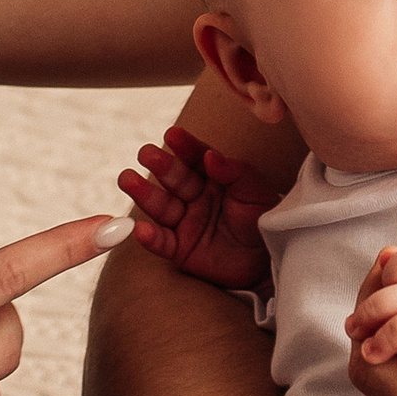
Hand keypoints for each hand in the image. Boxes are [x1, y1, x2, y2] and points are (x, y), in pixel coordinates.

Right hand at [119, 120, 285, 292]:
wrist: (268, 261)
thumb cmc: (264, 220)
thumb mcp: (255, 192)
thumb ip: (233, 172)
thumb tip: (210, 155)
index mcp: (212, 177)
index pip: (195, 158)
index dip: (185, 146)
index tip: (173, 134)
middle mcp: (194, 197)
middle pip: (174, 179)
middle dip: (160, 165)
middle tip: (146, 153)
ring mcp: (185, 222)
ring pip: (161, 206)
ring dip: (143, 193)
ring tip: (127, 179)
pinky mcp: (180, 249)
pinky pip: (162, 242)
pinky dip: (149, 237)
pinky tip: (139, 228)